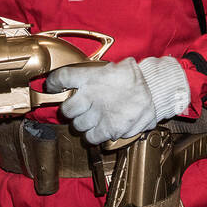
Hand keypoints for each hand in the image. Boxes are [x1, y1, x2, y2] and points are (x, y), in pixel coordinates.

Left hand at [45, 57, 188, 145]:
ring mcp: (99, 113)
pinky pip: (91, 138)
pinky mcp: (109, 128)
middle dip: (71, 111)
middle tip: (80, 109)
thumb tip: (73, 80)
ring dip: (83, 124)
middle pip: (66, 110)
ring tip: (93, 119)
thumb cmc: (133, 79)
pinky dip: (94, 136)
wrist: (155, 89)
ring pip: (77, 126)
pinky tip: (101, 129)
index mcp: (90, 77)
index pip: (62, 78)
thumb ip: (93, 75)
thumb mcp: (111, 68)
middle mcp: (91, 95)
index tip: (51, 87)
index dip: (53, 83)